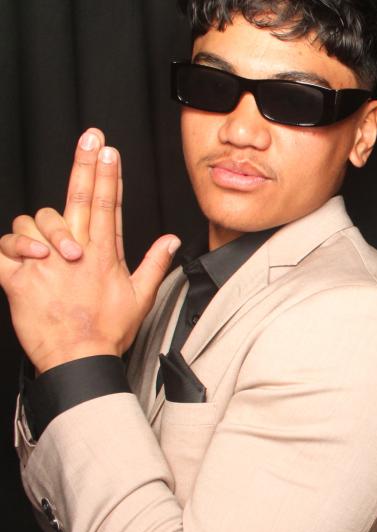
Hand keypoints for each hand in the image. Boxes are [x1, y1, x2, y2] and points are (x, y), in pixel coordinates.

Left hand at [0, 129, 179, 372]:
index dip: (107, 175)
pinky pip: (3, 250)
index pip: (108, 205)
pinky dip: (5, 250)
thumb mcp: (140, 298)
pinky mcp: (19, 278)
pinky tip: (14, 256)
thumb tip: (171, 240)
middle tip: (89, 138)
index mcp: (104, 256)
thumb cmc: (107, 333)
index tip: (108, 150)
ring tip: (39, 245)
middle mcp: (77, 253)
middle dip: (85, 164)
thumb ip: (154, 264)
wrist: (79, 359)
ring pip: (34, 221)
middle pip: (79, 198)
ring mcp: (48, 263)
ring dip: (34, 227)